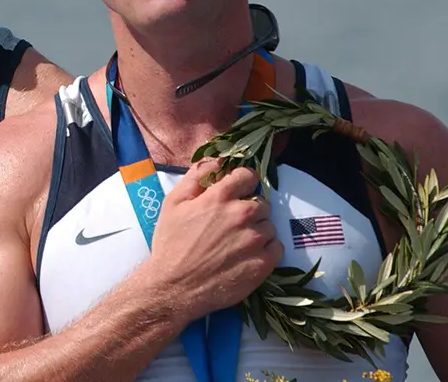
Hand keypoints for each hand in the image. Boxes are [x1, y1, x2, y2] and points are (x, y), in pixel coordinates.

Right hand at [142, 160, 281, 319]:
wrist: (174, 287)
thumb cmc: (170, 244)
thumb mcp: (173, 203)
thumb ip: (195, 177)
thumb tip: (215, 160)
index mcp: (219, 197)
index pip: (247, 175)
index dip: (242, 181)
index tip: (237, 191)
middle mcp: (241, 215)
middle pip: (262, 202)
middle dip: (250, 208)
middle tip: (232, 223)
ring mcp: (255, 240)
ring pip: (269, 225)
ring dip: (257, 230)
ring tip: (237, 242)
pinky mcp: (263, 263)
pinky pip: (277, 247)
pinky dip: (266, 249)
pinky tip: (247, 255)